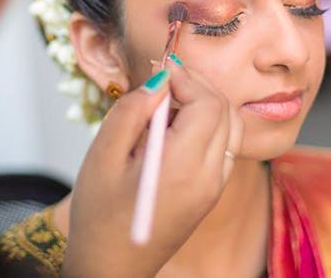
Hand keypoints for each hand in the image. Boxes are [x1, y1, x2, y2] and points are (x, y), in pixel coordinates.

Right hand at [61, 60, 242, 276]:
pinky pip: (225, 146)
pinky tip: (175, 128)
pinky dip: (208, 126)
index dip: (186, 78)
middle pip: (225, 111)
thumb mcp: (103, 155)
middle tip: (164, 81)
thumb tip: (159, 80)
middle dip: (198, 86)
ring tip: (168, 104)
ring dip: (206, 104)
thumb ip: (132, 111)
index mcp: (183, 167)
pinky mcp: (212, 193)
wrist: (111, 267)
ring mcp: (215, 187)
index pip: (208, 103)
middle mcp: (209, 177)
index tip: (159, 70)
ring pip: (231, 127)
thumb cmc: (99, 216)